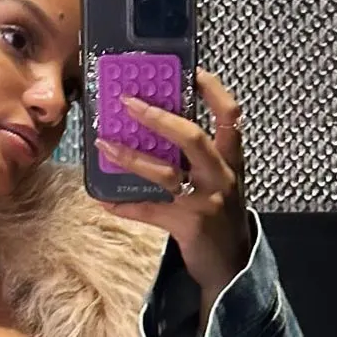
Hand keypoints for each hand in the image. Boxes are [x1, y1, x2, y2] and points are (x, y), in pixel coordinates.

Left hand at [97, 68, 251, 308]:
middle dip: (159, 117)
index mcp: (231, 160)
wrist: (232, 267)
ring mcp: (206, 201)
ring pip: (166, 172)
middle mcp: (221, 176)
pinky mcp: (189, 225)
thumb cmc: (221, 217)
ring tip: (104, 144)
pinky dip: (125, 205)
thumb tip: (159, 129)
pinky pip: (150, 211)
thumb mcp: (220, 182)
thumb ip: (200, 158)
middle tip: (127, 102)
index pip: (230, 115)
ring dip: (131, 157)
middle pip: (193, 137)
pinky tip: (104, 199)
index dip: (213, 90)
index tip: (191, 70)